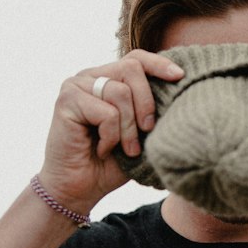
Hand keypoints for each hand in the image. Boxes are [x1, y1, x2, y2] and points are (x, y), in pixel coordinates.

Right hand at [37, 50, 184, 212]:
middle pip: (131, 68)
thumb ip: (151, 111)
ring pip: (120, 92)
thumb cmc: (110, 163)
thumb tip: (181, 89)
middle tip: (148, 131)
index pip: (136, 58)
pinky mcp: (66, 101)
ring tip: (126, 149)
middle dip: (146, 102)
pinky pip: (107, 113)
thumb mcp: (139, 133)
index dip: (159, 64)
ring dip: (129, 128)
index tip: (180, 77)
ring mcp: (76, 85)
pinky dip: (111, 137)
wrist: (79, 190)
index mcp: (107, 78)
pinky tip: (102, 151)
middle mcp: (90, 76)